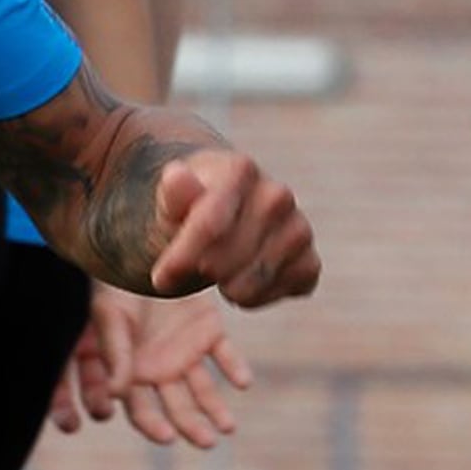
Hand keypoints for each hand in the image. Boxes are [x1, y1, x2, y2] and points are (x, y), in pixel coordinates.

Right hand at [55, 289, 249, 446]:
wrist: (141, 248)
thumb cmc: (114, 285)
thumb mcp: (110, 318)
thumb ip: (115, 355)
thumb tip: (116, 395)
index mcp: (132, 372)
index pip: (141, 410)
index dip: (152, 426)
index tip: (167, 438)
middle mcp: (160, 368)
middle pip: (177, 407)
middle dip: (190, 426)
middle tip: (207, 442)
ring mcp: (185, 351)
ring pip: (203, 388)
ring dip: (216, 408)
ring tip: (228, 427)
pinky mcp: (209, 331)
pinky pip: (225, 354)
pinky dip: (234, 368)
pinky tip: (243, 382)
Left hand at [142, 145, 316, 307]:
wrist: (221, 217)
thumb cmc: (188, 210)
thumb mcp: (169, 202)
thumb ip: (172, 194)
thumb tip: (176, 177)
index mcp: (240, 170)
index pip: (209, 226)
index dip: (180, 260)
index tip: (160, 279)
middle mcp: (278, 195)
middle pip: (226, 262)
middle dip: (200, 273)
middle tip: (192, 268)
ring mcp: (299, 228)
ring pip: (252, 284)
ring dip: (227, 289)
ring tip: (217, 273)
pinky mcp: (310, 261)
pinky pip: (280, 295)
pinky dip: (257, 299)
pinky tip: (243, 281)